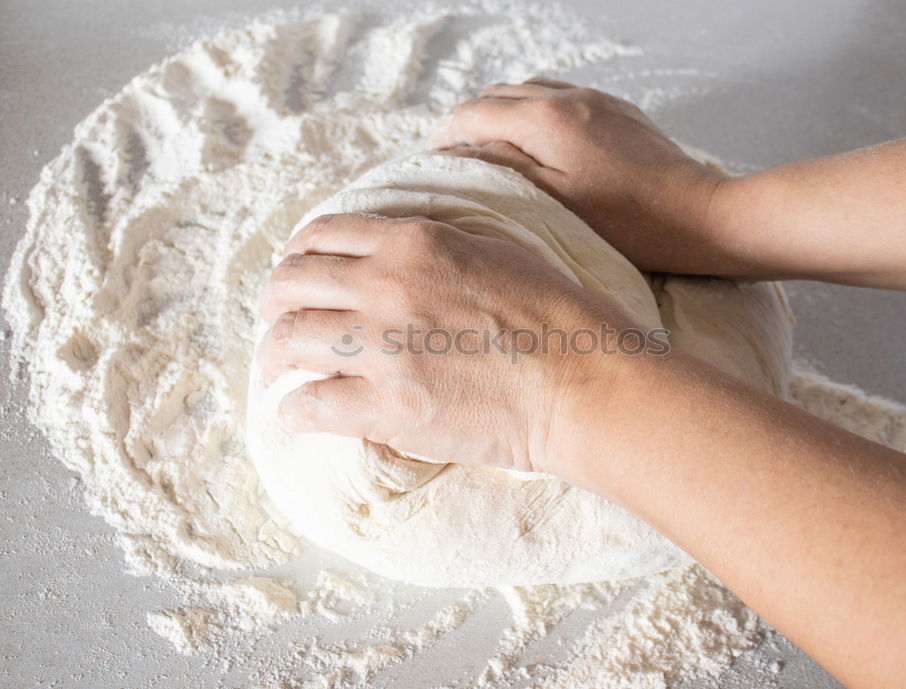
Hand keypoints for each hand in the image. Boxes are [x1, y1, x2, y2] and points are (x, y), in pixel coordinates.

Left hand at [256, 213, 639, 474]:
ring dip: (273, 357)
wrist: (583, 382)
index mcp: (413, 242)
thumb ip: (435, 250)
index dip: (296, 256)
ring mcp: (382, 346)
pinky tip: (298, 416)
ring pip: (288, 341)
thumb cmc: (557, 318)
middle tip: (278, 325)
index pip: (320, 234)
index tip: (297, 278)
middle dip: (273, 305)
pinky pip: (308, 405)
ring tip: (276, 370)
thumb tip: (398, 261)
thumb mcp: (494, 252)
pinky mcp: (386, 405)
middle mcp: (385, 285)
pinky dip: (293, 412)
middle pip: (289, 284)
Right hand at [432, 78, 735, 274]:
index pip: (474, 113)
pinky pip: (562, 97)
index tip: (431, 161)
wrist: (700, 215)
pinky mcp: (619, 110)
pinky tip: (540, 143)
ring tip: (495, 149)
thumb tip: (460, 151)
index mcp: (546, 120)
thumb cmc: (628, 224)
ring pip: (530, 90)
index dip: (445, 136)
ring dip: (504, 113)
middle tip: (458, 158)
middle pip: (499, 94)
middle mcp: (568, 97)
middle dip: (471, 120)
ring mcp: (597, 99)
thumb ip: (504, 169)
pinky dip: (536, 112)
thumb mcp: (555, 203)